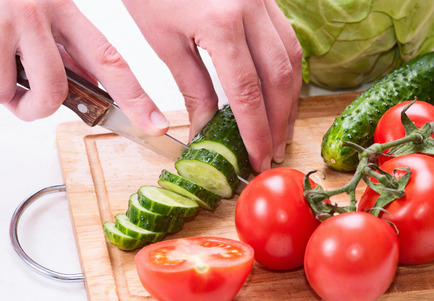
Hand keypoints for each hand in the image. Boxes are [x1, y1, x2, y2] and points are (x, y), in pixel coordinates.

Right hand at [0, 0, 168, 134]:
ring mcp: (12, 22)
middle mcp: (42, 12)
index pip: (110, 59)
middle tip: (29, 103)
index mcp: (65, 10)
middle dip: (43, 108)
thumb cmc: (2, 6)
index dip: (135, 97)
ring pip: (33, 96)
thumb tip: (92, 86)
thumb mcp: (42, 20)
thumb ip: (67, 52)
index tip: (154, 124)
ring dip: (16, 101)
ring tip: (0, 75)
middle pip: (62, 89)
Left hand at [122, 0, 301, 171]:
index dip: (256, 131)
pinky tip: (281, 91)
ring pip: (292, 58)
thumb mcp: (164, 40)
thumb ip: (192, 87)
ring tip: (282, 129)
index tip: (257, 157)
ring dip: (290, 99)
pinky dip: (287, 71)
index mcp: (221, 23)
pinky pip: (287, 38)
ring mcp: (263, 0)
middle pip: (280, 79)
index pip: (248, 93)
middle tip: (275, 150)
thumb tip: (206, 126)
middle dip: (279, 121)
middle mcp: (252, 9)